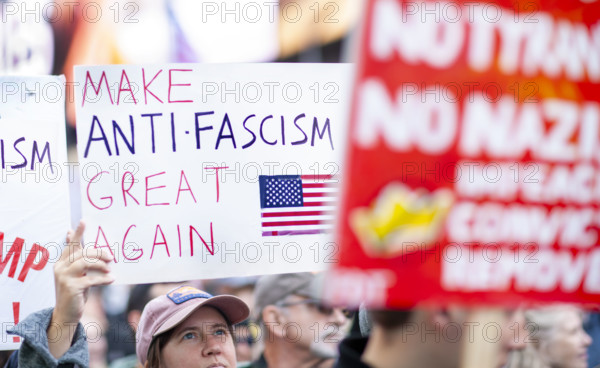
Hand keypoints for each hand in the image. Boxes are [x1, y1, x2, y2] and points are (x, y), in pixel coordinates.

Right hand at [47, 220, 113, 358]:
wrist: (66, 314)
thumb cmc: (75, 292)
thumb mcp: (77, 275)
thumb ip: (80, 261)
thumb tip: (88, 250)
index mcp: (61, 262)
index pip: (71, 245)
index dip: (77, 233)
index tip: (84, 221)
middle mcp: (60, 267)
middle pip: (82, 252)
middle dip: (99, 252)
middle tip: (111, 257)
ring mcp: (64, 277)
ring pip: (85, 262)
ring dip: (101, 264)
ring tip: (110, 269)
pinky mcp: (71, 287)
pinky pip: (91, 279)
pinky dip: (104, 278)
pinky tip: (112, 279)